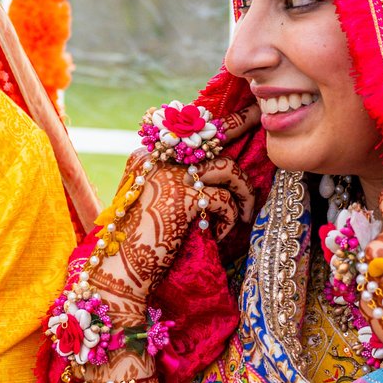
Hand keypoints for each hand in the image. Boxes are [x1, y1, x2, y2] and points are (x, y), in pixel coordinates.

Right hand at [89, 108, 258, 314]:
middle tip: (260, 113)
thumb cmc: (139, 242)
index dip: (215, 124)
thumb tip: (214, 168)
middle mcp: (158, 159)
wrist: (122, 271)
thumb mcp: (154, 202)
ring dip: (243, 192)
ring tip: (244, 212)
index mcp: (148, 157)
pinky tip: (217, 234)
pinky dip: (227, 219)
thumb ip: (176, 181)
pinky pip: (224, 201)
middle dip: (240, 122)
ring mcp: (171, 175)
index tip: (235, 112)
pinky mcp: (184, 197)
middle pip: (211, 136)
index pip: (186, 131)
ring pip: (227, 168)